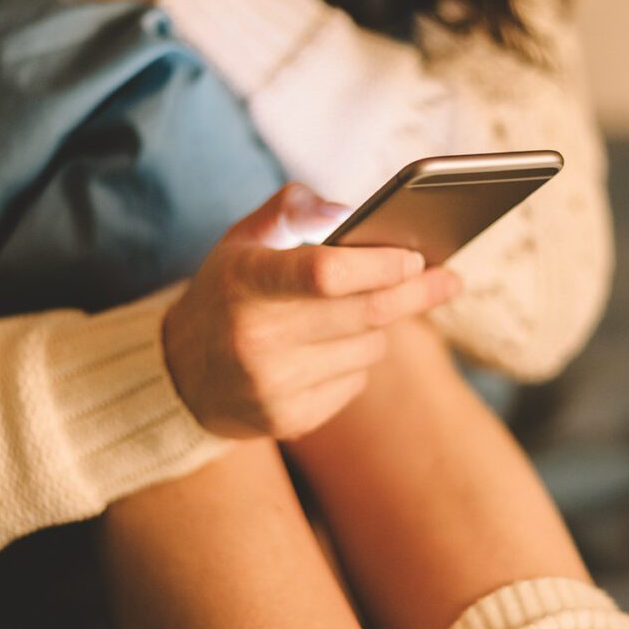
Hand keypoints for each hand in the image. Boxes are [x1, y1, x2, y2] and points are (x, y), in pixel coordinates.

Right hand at [162, 183, 463, 440]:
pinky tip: (327, 352)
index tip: (416, 257)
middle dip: (414, 293)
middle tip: (447, 279)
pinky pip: (354, 384)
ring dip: (376, 328)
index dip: (379, 264)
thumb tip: (349, 212)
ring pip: (368, 350)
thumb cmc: (226, 294)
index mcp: (244, 282)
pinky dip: (355, 363)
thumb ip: (292, 209)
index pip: (325, 273)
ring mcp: (271, 385)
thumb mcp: (242, 240)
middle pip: (365, 314)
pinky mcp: (287, 420)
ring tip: (352, 315)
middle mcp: (254, 338)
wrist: (181, 374)